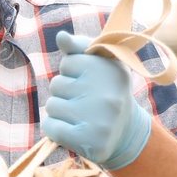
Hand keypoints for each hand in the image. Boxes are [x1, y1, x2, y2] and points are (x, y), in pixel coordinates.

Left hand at [42, 31, 152, 168]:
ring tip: (81, 115)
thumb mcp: (101, 65)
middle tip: (86, 102)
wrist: (126, 133)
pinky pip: (49, 126)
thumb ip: (80, 47)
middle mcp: (106, 95)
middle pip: (57, 84)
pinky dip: (54, 128)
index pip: (67, 63)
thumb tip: (61, 37)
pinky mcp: (86, 140)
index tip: (89, 83)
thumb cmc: (107, 92)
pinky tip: (72, 129)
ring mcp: (97, 120)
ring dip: (60, 111)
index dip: (74, 73)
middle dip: (66, 93)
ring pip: (52, 106)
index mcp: (110, 71)